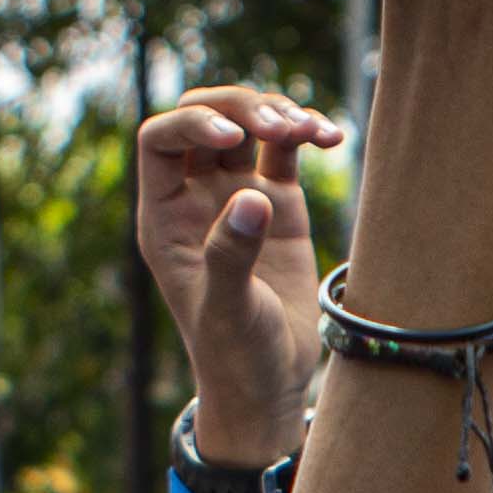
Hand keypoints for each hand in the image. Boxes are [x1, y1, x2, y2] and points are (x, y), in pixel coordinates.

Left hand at [138, 86, 337, 468]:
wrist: (269, 384)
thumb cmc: (234, 356)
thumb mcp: (228, 310)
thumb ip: (232, 254)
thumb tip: (253, 197)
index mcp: (165, 217)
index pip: (161, 139)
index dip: (193, 123)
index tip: (234, 137)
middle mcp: (196, 198)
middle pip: (204, 117)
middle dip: (240, 108)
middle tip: (281, 127)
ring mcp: (237, 197)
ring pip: (247, 126)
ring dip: (276, 114)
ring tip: (311, 132)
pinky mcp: (277, 205)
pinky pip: (286, 150)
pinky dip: (306, 133)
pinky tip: (331, 137)